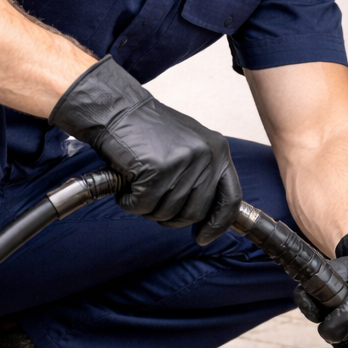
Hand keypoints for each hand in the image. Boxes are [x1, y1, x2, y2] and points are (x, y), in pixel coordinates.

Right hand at [50, 56, 241, 244]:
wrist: (116, 110)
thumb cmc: (147, 131)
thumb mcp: (188, 147)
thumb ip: (202, 175)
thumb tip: (207, 215)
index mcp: (218, 150)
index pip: (231, 198)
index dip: (218, 224)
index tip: (203, 237)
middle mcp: (206, 156)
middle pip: (194, 213)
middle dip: (170, 216)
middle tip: (151, 202)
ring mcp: (182, 163)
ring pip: (167, 213)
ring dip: (146, 208)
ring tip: (137, 185)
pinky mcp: (157, 171)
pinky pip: (143, 207)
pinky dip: (129, 203)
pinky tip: (126, 185)